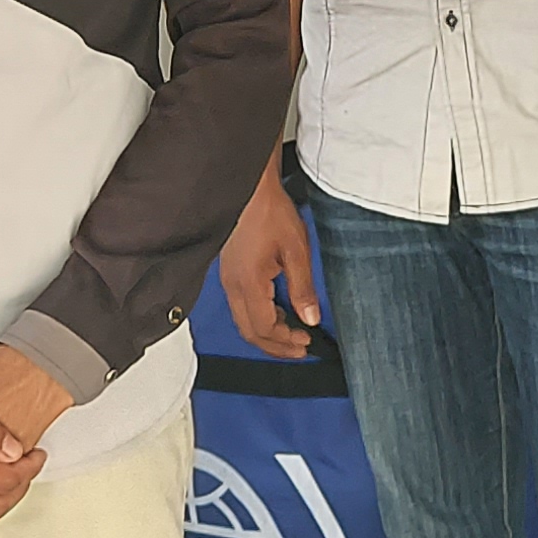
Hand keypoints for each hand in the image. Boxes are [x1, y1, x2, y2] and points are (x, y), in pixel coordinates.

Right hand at [219, 174, 323, 360]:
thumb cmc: (270, 212)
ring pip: (243, 321)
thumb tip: (310, 318)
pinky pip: (241, 306)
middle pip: (250, 332)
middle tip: (300, 349)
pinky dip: (259, 317)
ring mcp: (228, 279)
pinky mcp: (229, 272)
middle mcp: (232, 286)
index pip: (264, 328)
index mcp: (248, 283)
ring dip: (267, 333)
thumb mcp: (296, 251)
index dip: (286, 341)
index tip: (306, 341)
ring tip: (292, 334)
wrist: (250, 189)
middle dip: (275, 346)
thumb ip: (303, 289)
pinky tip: (277, 312)